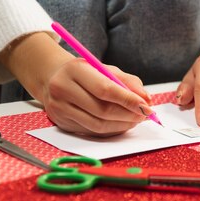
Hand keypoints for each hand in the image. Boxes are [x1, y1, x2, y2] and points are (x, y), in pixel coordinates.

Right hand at [0, 33, 152, 136]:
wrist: (53, 78)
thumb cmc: (86, 73)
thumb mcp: (106, 69)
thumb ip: (128, 82)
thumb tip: (146, 99)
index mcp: (75, 70)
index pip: (105, 89)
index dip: (128, 100)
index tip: (146, 106)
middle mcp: (63, 88)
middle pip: (102, 110)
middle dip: (128, 115)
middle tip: (144, 115)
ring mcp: (59, 108)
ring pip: (97, 125)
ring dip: (122, 125)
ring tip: (135, 120)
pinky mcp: (61, 123)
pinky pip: (92, 131)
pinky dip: (111, 130)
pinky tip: (121, 124)